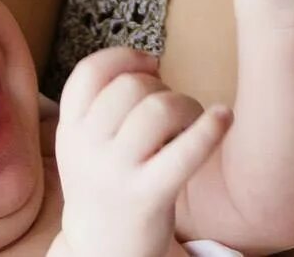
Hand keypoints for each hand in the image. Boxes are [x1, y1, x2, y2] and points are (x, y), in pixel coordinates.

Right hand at [55, 48, 231, 256]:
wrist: (102, 252)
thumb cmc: (107, 186)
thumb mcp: (86, 144)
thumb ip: (103, 103)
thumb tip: (150, 63)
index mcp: (69, 130)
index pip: (89, 72)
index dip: (124, 57)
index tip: (150, 64)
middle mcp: (86, 149)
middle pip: (130, 86)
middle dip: (160, 86)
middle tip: (171, 109)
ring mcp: (115, 174)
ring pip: (158, 109)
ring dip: (185, 105)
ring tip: (190, 122)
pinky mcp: (147, 196)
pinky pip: (185, 152)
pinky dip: (210, 129)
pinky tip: (224, 117)